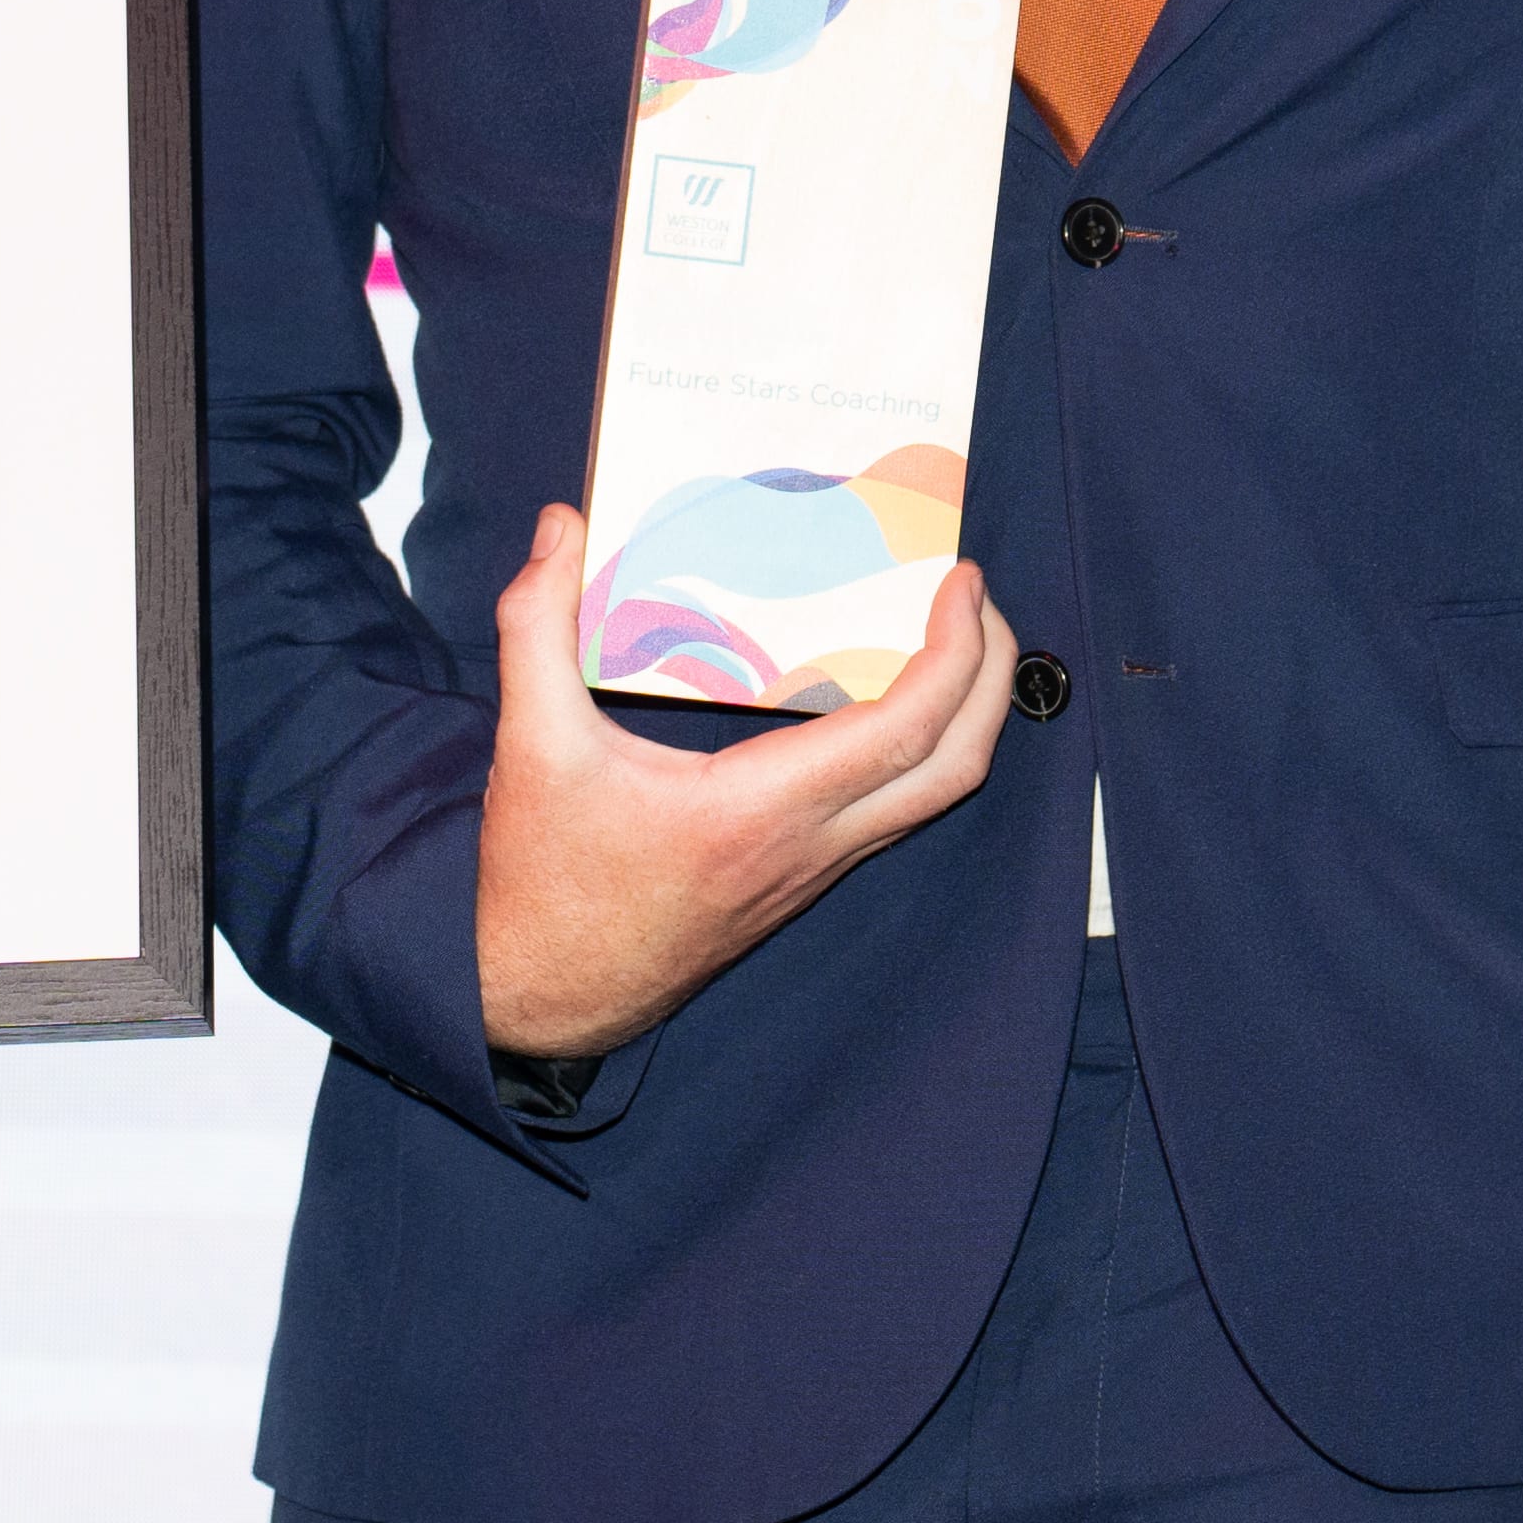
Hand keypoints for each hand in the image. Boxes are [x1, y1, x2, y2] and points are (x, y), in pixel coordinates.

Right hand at [473, 500, 1014, 1062]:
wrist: (538, 997)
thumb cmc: (540, 883)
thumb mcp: (530, 746)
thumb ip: (535, 626)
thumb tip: (559, 525)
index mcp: (757, 811)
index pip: (903, 733)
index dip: (955, 653)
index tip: (961, 581)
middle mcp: (805, 846)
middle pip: (953, 769)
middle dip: (992, 675)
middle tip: (973, 596)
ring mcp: (809, 869)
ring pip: (930, 798)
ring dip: (962, 715)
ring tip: (947, 632)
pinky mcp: (797, 878)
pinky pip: (891, 811)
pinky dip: (916, 748)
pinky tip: (883, 695)